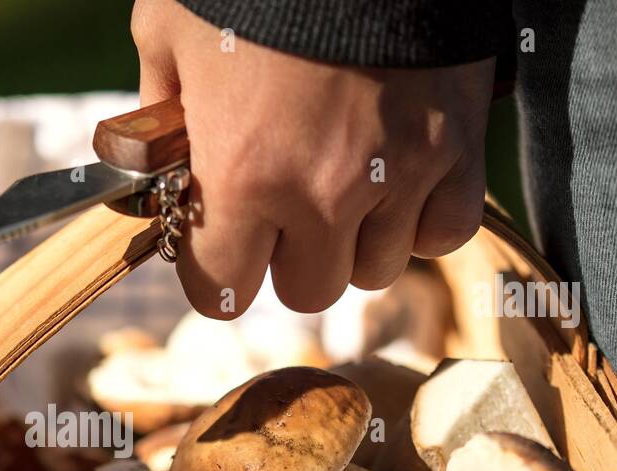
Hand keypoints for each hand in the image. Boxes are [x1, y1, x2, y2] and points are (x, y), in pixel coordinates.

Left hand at [132, 0, 494, 316]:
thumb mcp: (167, 31)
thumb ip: (159, 112)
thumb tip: (160, 162)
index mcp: (242, 176)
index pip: (222, 291)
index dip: (215, 272)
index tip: (219, 247)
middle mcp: (322, 194)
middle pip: (306, 291)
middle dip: (287, 259)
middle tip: (282, 210)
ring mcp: (398, 175)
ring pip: (376, 271)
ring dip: (354, 243)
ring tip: (343, 185)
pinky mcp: (456, 149)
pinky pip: (444, 234)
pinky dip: (421, 222)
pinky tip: (398, 182)